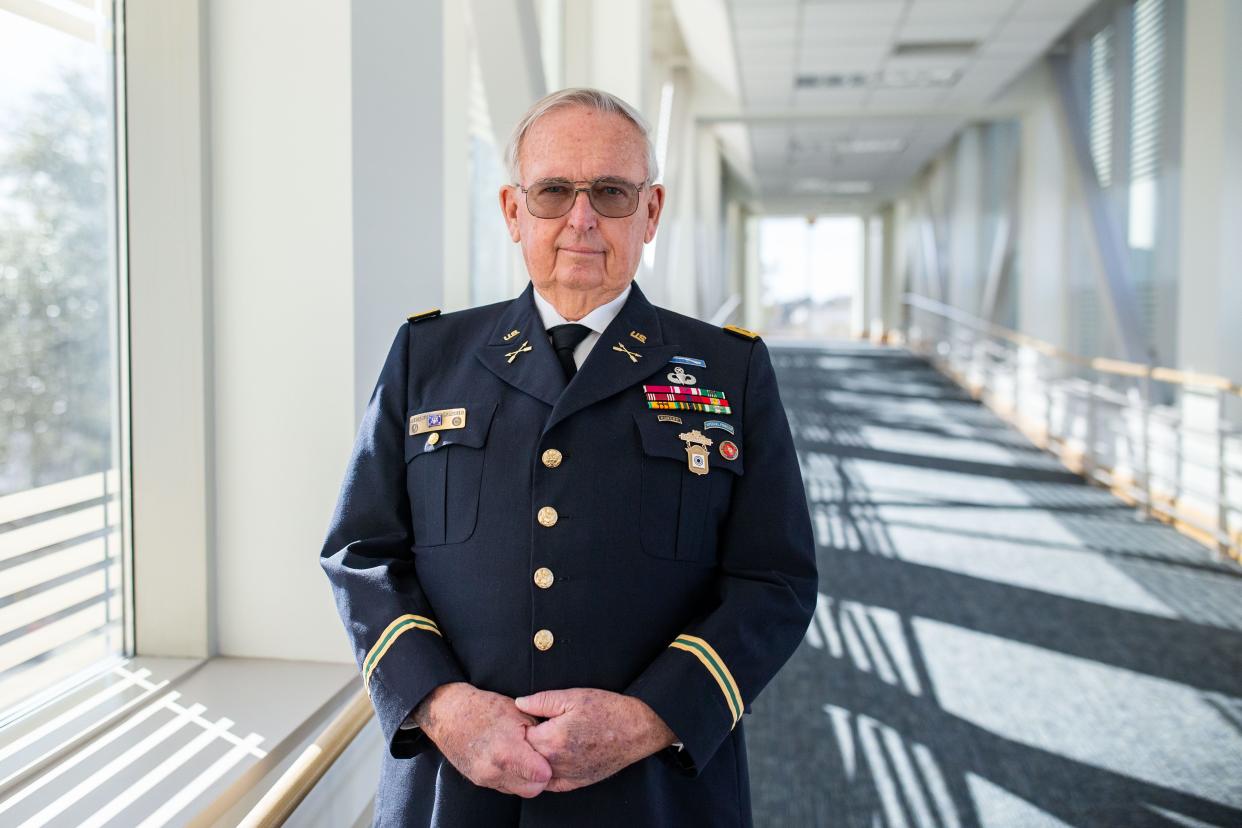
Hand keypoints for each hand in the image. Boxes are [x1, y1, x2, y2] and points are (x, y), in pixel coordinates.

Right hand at [412, 682, 551, 797]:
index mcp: (507, 752)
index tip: (548, 757)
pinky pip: (503, 786)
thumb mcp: (518, 713)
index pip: (542, 776)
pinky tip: (508, 759)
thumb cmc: (483, 708)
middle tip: (538, 758)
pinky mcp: (477, 780)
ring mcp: (484, 777)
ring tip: (522, 756)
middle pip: (532, 789)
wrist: (449, 713)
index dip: (548, 766)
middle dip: (539, 777)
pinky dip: (510, 776)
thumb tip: (552, 747)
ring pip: (518, 790)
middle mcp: (494, 770)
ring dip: (524, 778)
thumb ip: (538, 734)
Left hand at [515, 688, 675, 792]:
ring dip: (534, 759)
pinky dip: (546, 774)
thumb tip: (519, 703)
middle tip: (534, 728)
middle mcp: (556, 762)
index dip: (521, 725)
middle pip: (526, 756)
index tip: (527, 718)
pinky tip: (549, 761)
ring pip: (536, 771)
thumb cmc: (607, 711)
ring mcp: (567, 775)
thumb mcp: (573, 697)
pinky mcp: (577, 782)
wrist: (636, 730)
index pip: (520, 737)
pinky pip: (552, 784)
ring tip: (544, 741)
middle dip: (525, 743)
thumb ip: (541, 701)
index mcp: (551, 740)